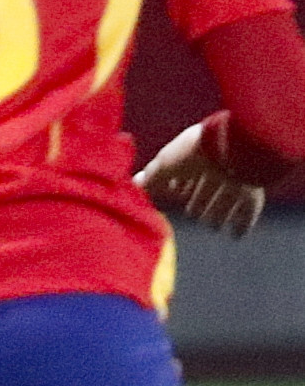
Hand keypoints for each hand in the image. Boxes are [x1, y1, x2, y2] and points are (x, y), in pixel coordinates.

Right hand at [139, 121, 266, 238]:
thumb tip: (134, 184)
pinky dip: (240, 224)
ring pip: (226, 200)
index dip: (178, 185)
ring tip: (212, 226)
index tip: (173, 195)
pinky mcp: (252, 192)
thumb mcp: (164, 167)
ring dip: (218, 214)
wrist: (231, 149)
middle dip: (200, 201)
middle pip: (207, 188)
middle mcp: (216, 168)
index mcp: (195, 158)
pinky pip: (247, 211)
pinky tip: (235, 235)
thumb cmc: (193, 154)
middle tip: (194, 214)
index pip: (185, 174)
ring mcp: (236, 180)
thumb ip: (151, 178)